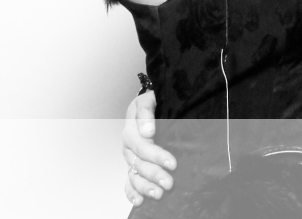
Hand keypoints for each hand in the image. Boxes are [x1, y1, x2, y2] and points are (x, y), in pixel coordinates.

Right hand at [122, 89, 176, 205]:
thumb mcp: (149, 99)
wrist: (148, 104)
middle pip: (140, 163)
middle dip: (155, 175)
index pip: (143, 146)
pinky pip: (129, 181)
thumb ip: (146, 112)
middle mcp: (128, 146)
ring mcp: (130, 157)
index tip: (173, 164)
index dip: (158, 156)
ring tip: (158, 195)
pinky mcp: (133, 165)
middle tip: (169, 183)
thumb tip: (148, 131)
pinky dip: (132, 193)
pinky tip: (139, 201)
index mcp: (131, 129)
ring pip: (134, 175)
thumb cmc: (152, 101)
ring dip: (145, 187)